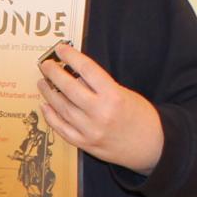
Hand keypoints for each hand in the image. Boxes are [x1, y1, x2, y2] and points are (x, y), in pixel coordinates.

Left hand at [36, 43, 163, 172]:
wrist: (153, 147)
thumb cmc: (142, 117)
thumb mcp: (125, 94)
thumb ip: (100, 86)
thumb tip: (75, 74)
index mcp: (114, 96)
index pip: (87, 70)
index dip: (71, 57)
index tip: (61, 49)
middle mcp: (100, 113)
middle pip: (69, 88)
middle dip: (54, 74)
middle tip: (46, 65)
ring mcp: (91, 131)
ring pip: (62, 108)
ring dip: (49, 93)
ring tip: (43, 83)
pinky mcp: (85, 144)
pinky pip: (62, 129)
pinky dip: (51, 117)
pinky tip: (45, 106)